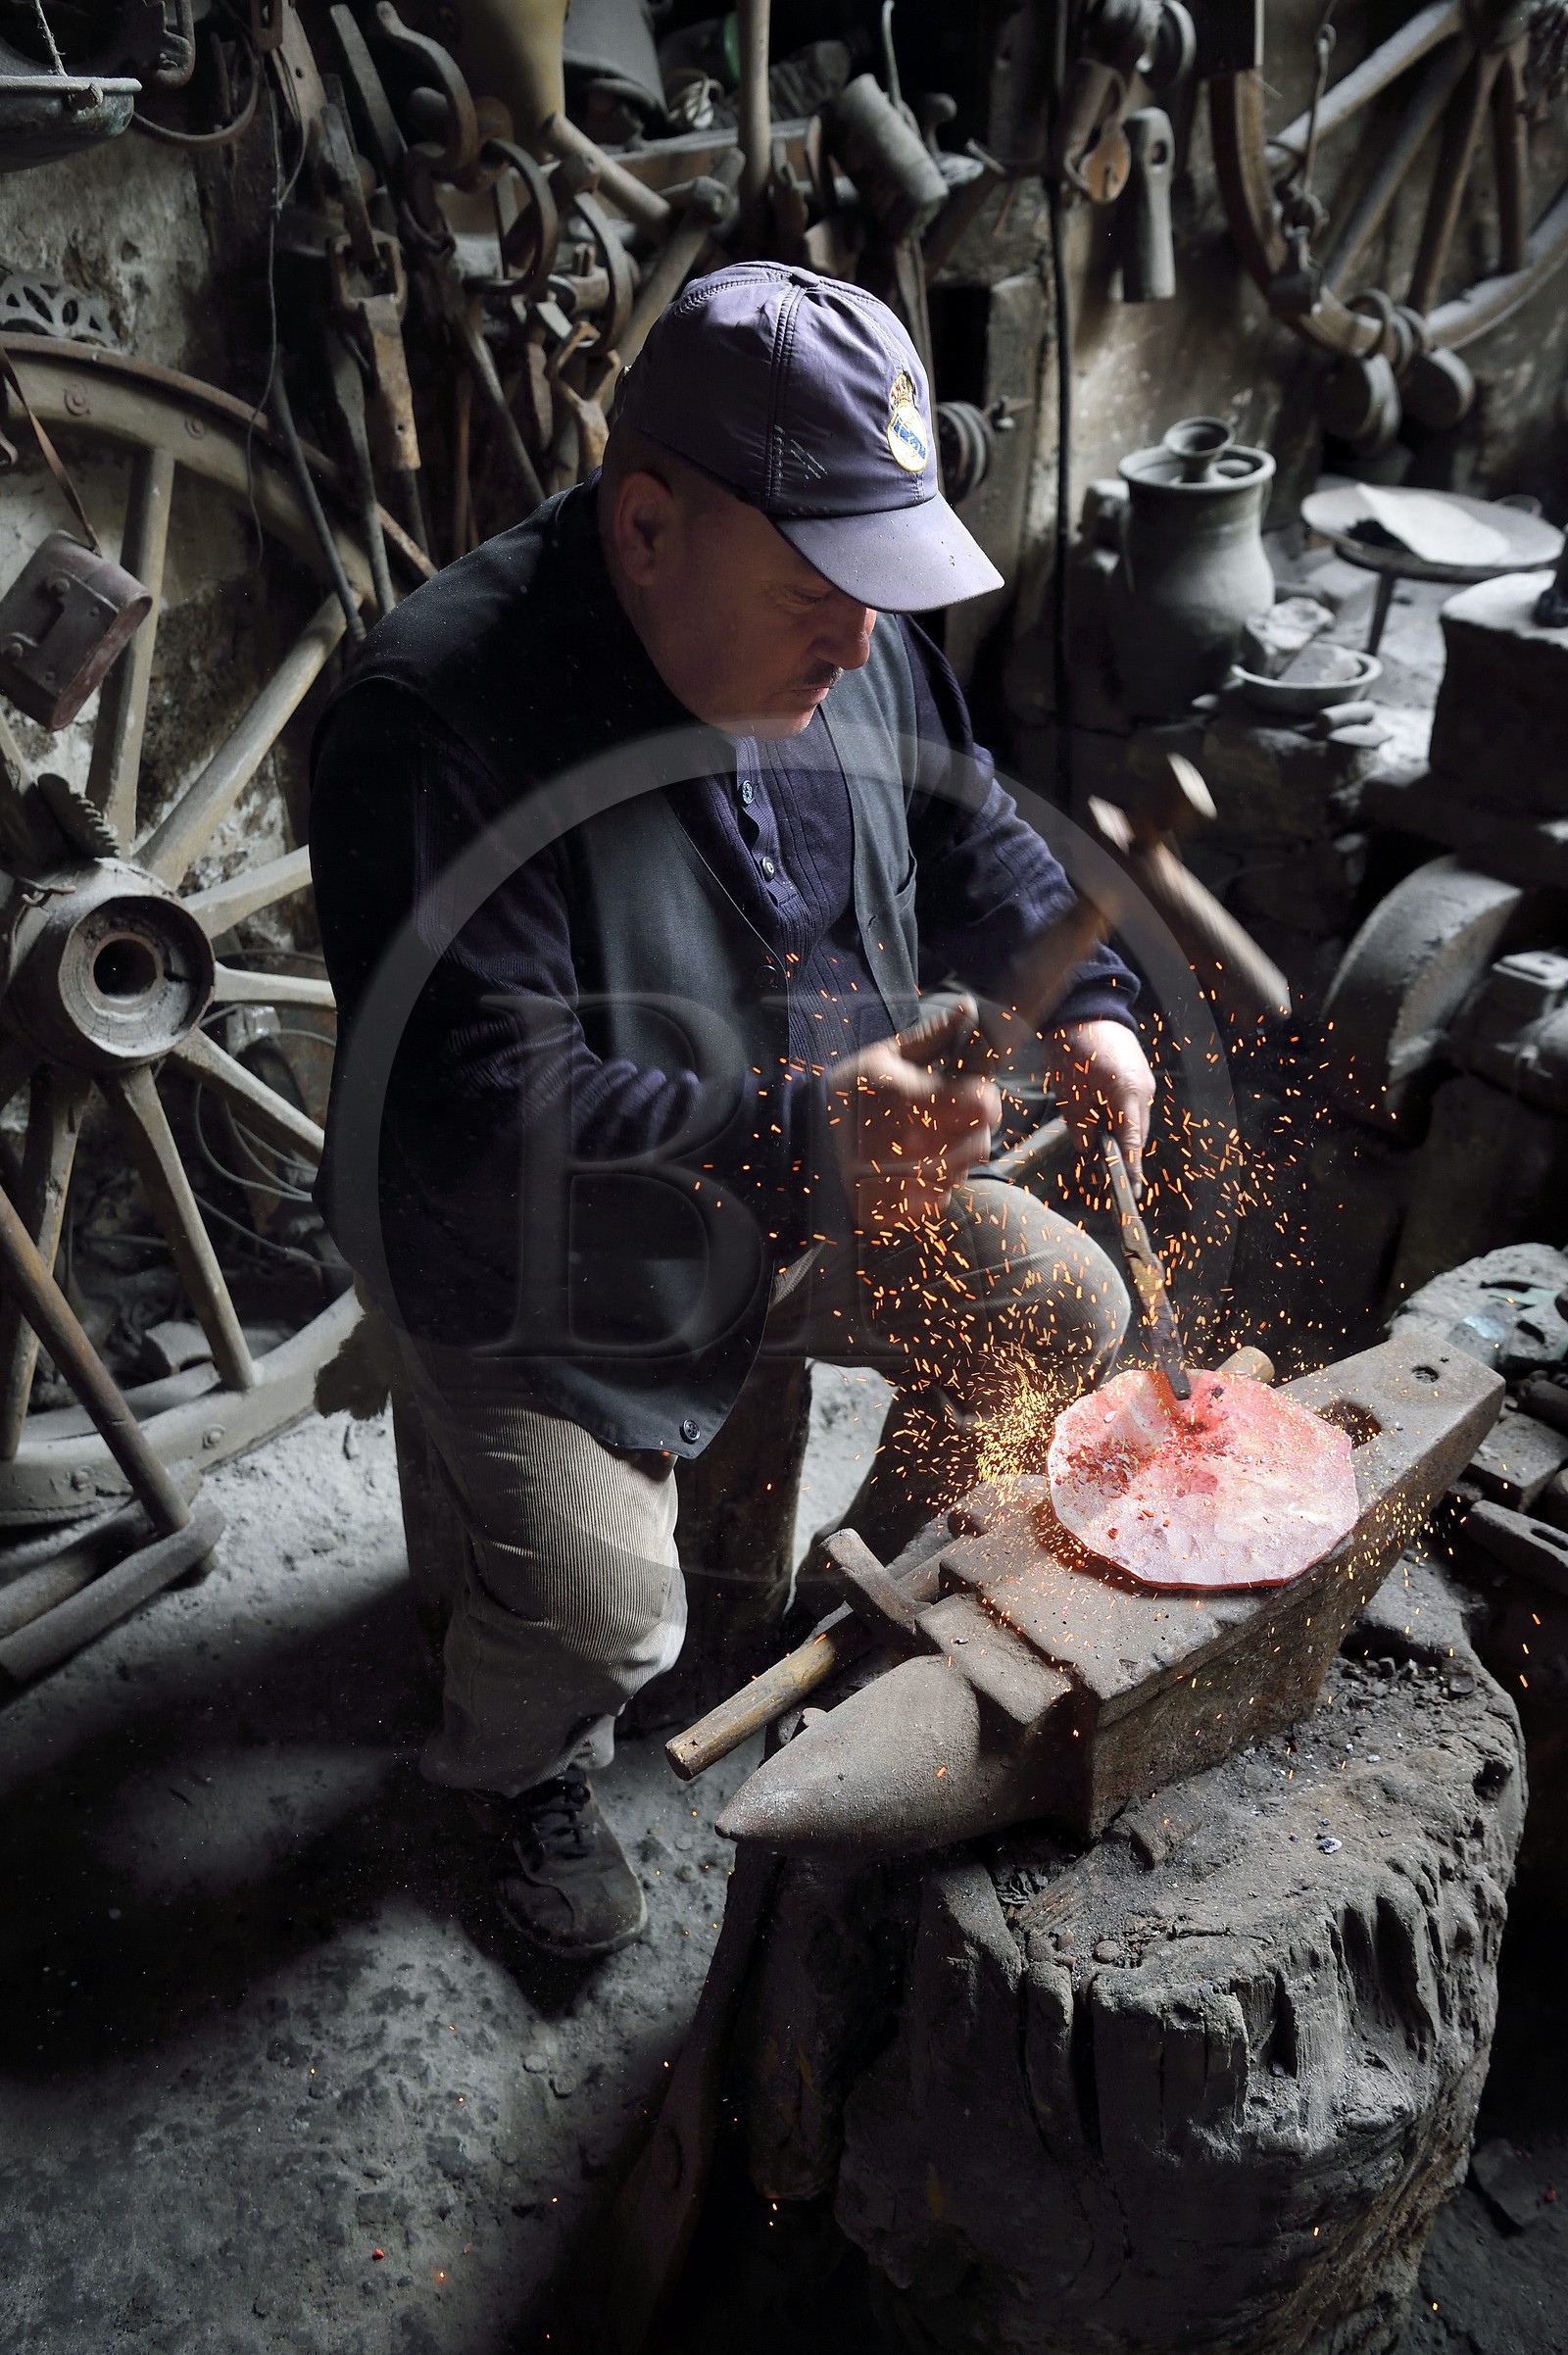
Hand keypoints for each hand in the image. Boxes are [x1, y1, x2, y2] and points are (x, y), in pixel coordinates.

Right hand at [827, 1000, 1001, 1233]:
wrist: (797, 1147)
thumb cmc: (843, 1097)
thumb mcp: (881, 1057)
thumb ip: (932, 1035)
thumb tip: (968, 1007)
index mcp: (912, 1100)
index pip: (984, 1105)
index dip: (983, 1095)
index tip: (970, 1091)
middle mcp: (915, 1145)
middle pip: (980, 1141)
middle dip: (972, 1127)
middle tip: (947, 1115)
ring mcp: (908, 1182)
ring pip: (962, 1170)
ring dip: (954, 1155)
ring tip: (923, 1139)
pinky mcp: (899, 1209)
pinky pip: (939, 1197)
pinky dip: (933, 1183)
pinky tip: (909, 1167)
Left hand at [1045, 1018, 1155, 1188]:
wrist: (1086, 1011)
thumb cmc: (1075, 1049)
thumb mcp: (1070, 1093)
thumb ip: (1080, 1126)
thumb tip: (1087, 1151)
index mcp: (1127, 1094)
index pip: (1133, 1142)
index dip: (1132, 1168)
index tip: (1132, 1190)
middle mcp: (1144, 1090)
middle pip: (1138, 1134)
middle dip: (1125, 1153)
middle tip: (1109, 1174)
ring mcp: (1146, 1082)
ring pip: (1136, 1121)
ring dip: (1122, 1135)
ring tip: (1103, 1147)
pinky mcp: (1141, 1076)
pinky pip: (1135, 1106)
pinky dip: (1122, 1118)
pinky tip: (1105, 1122)